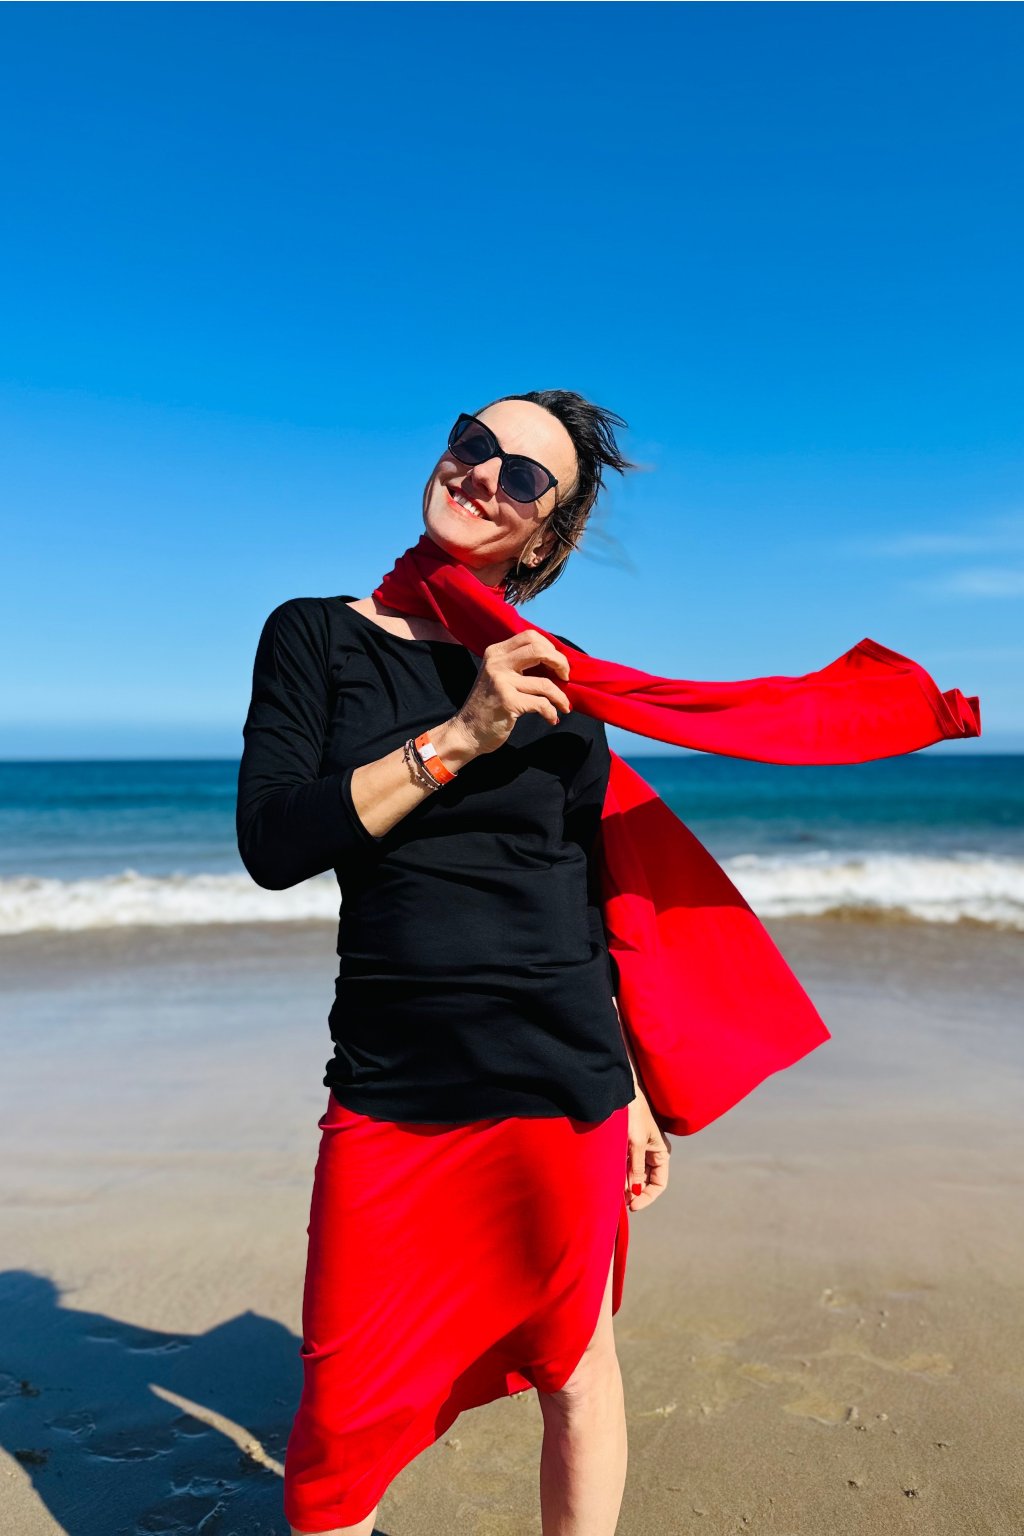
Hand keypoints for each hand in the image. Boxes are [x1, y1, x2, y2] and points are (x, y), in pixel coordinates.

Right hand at [452, 630, 571, 754]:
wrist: (467, 732)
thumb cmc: (488, 705)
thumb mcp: (498, 676)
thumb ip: (518, 664)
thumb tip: (555, 660)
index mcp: (496, 653)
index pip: (530, 636)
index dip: (550, 648)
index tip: (557, 664)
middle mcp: (497, 663)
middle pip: (539, 650)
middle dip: (560, 663)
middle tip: (566, 677)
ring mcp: (502, 682)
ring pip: (545, 683)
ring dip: (561, 696)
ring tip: (564, 705)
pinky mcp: (508, 702)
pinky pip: (542, 704)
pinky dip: (551, 712)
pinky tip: (552, 718)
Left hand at [624, 1087, 670, 1211]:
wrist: (619, 1091)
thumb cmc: (633, 1113)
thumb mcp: (636, 1143)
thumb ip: (635, 1168)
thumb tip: (633, 1191)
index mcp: (661, 1152)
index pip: (659, 1183)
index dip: (647, 1196)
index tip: (632, 1205)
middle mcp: (652, 1153)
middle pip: (645, 1181)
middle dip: (634, 1192)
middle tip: (620, 1201)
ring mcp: (639, 1150)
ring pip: (633, 1174)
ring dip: (625, 1184)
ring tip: (613, 1190)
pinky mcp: (626, 1145)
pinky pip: (625, 1165)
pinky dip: (619, 1173)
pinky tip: (610, 1178)